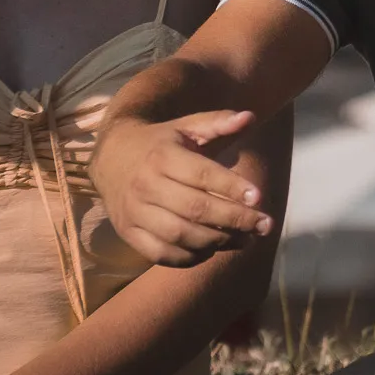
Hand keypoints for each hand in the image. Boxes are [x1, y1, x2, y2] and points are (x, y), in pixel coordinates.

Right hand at [90, 110, 274, 266]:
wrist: (109, 158)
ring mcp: (134, 212)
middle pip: (195, 209)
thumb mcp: (187, 126)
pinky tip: (213, 250)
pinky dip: (190, 257)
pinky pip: (161, 254)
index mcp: (162, 156)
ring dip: (218, 241)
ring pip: (180, 235)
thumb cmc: (160, 143)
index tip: (259, 197)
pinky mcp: (128, 233)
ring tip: (246, 239)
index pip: (201, 174)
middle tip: (265, 225)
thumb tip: (250, 116)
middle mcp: (145, 185)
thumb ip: (218, 122)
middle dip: (235, 219)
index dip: (231, 186)